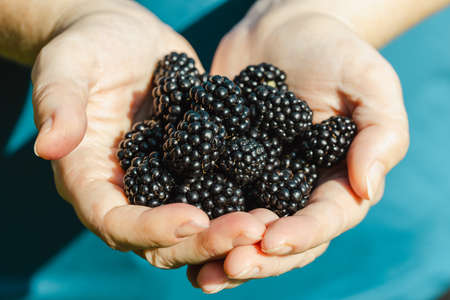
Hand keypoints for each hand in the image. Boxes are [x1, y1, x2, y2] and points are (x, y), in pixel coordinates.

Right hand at [32, 0, 265, 269]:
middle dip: (205, 240)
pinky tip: (276, 197)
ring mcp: (163, 183)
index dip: (152, 228)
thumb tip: (47, 146)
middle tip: (251, 229)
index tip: (195, 218)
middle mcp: (128, 192)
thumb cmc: (87, 47)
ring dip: (231, 229)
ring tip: (271, 221)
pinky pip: (216, 192)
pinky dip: (242, 201)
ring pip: (195, 224)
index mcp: (90, 179)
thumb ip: (58, 103)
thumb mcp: (66, 65)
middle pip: (161, 238)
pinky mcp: (192, 167)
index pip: (115, 221)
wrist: (122, 37)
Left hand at [189, 10, 408, 292]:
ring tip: (202, 272)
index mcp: (334, 182)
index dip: (301, 234)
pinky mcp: (222, 168)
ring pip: (243, 230)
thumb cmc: (336, 53)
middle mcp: (294, 192)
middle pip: (281, 238)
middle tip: (231, 265)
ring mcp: (256, 183)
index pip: (324, 219)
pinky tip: (175, 237)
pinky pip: (209, 199)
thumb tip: (367, 188)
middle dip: (258, 257)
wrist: (284, 30)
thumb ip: (381, 134)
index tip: (272, 239)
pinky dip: (195, 222)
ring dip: (223, 254)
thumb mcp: (370, 85)